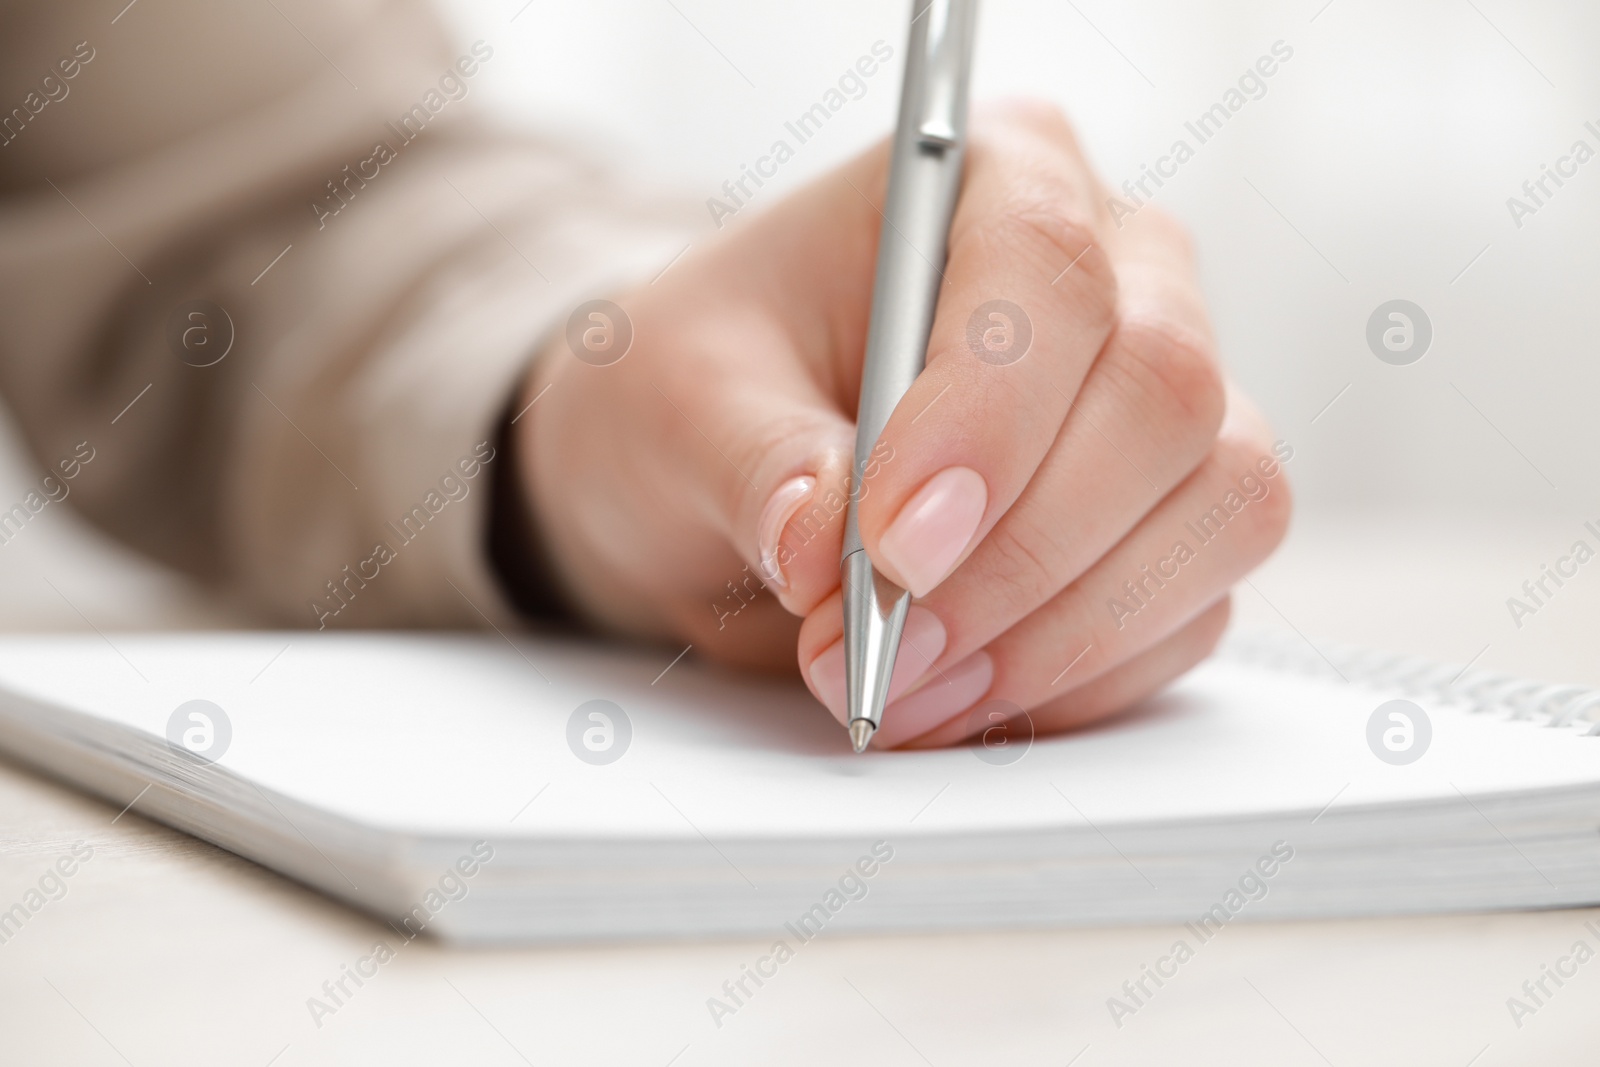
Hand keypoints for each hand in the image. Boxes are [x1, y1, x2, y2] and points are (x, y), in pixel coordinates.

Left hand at [516, 101, 1289, 747]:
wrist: (716, 467)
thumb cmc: (699, 389)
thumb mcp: (677, 402)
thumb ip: (753, 461)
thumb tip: (824, 544)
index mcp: (993, 178)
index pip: (1048, 269)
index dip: (988, 417)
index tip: (892, 544)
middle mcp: (1116, 273)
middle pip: (1164, 395)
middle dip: (1022, 553)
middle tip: (883, 649)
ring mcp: (1161, 404)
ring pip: (1220, 506)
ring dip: (1063, 630)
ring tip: (906, 687)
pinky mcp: (1172, 522)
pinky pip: (1194, 608)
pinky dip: (1083, 677)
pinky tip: (961, 696)